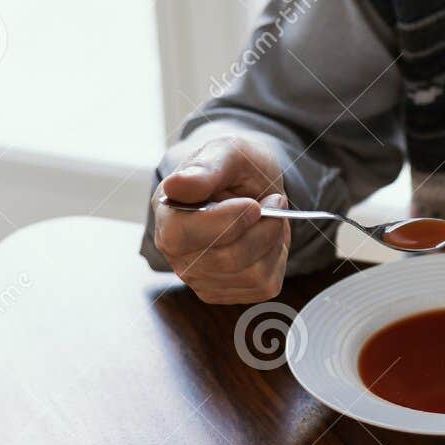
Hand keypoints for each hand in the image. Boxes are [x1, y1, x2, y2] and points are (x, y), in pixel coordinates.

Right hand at [152, 135, 290, 303]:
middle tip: (274, 201)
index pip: (183, 235)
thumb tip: (176, 185)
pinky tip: (264, 239)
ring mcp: (200, 277)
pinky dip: (276, 259)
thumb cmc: (236, 168)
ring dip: (272, 241)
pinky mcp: (227, 292)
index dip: (226, 222)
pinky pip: (263, 285)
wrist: (252, 187)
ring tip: (267, 218)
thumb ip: (205, 168)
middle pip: (227, 259)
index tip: (254, 204)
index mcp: (168, 214)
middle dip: (263, 228)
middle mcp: (177, 253)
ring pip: (251, 275)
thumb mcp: (227, 152)